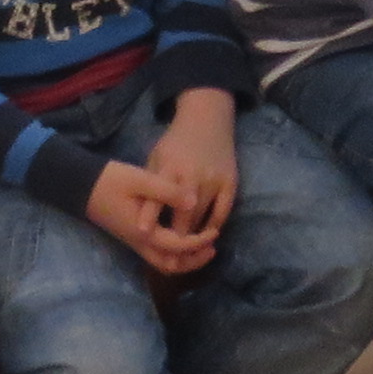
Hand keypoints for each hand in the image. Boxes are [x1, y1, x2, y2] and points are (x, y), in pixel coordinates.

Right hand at [87, 156, 219, 275]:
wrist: (82, 186)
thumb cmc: (111, 181)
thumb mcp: (141, 180)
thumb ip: (167, 191)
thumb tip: (193, 202)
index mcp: (144, 232)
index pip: (177, 247)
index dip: (199, 242)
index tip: (215, 232)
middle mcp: (140, 243)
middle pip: (170, 265)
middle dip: (194, 260)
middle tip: (213, 247)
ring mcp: (135, 242)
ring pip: (163, 262)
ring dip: (184, 259)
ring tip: (203, 246)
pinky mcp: (133, 236)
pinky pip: (157, 254)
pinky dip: (175, 252)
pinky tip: (184, 236)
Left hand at [148, 90, 238, 249]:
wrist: (207, 120)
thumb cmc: (175, 143)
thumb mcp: (155, 158)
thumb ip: (151, 185)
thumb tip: (141, 217)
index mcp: (169, 168)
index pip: (157, 198)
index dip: (150, 216)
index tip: (144, 233)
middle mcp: (192, 176)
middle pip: (182, 216)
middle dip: (174, 237)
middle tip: (167, 253)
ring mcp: (213, 179)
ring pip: (202, 218)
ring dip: (193, 235)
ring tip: (184, 250)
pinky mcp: (230, 182)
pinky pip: (222, 212)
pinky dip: (213, 226)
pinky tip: (206, 234)